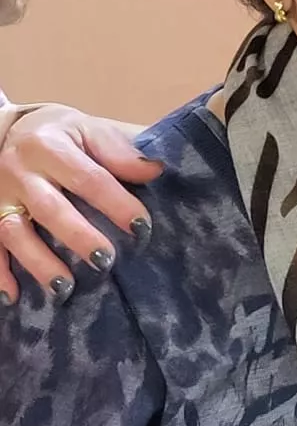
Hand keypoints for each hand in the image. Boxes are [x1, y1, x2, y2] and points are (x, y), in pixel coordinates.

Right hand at [0, 106, 160, 305]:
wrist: (9, 129)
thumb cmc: (61, 134)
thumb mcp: (89, 130)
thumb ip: (119, 152)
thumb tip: (154, 171)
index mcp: (50, 147)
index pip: (89, 178)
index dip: (116, 204)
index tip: (141, 227)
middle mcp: (19, 171)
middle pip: (50, 209)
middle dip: (78, 237)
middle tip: (105, 261)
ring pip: (14, 232)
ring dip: (39, 262)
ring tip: (65, 287)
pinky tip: (13, 296)